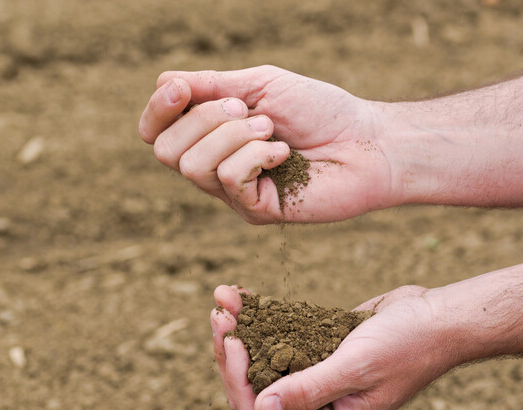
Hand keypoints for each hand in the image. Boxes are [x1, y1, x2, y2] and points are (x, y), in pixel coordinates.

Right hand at [139, 66, 394, 223]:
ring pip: (193, 166)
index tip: (181, 90)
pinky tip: (284, 153)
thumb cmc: (321, 111)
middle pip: (166, 151)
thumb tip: (165, 84)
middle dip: (205, 120)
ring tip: (271, 131)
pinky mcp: (256, 211)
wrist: (366, 142)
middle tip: (251, 112)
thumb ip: (212, 85)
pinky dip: (256, 155)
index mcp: (212, 135)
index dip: (157, 110)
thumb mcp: (262, 85)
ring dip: (234, 136)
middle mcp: (216, 167)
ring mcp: (234, 193)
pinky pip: (228, 179)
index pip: (155, 132)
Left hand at [210, 284, 457, 409]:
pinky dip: (257, 321)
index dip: (237, 379)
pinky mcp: (314, 358)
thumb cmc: (407, 346)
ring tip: (224, 298)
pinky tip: (241, 296)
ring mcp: (313, 386)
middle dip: (231, 353)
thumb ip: (309, 390)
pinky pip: (276, 345)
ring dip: (239, 331)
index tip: (233, 338)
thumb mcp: (357, 368)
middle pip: (251, 391)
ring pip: (258, 365)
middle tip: (220, 313)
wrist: (436, 319)